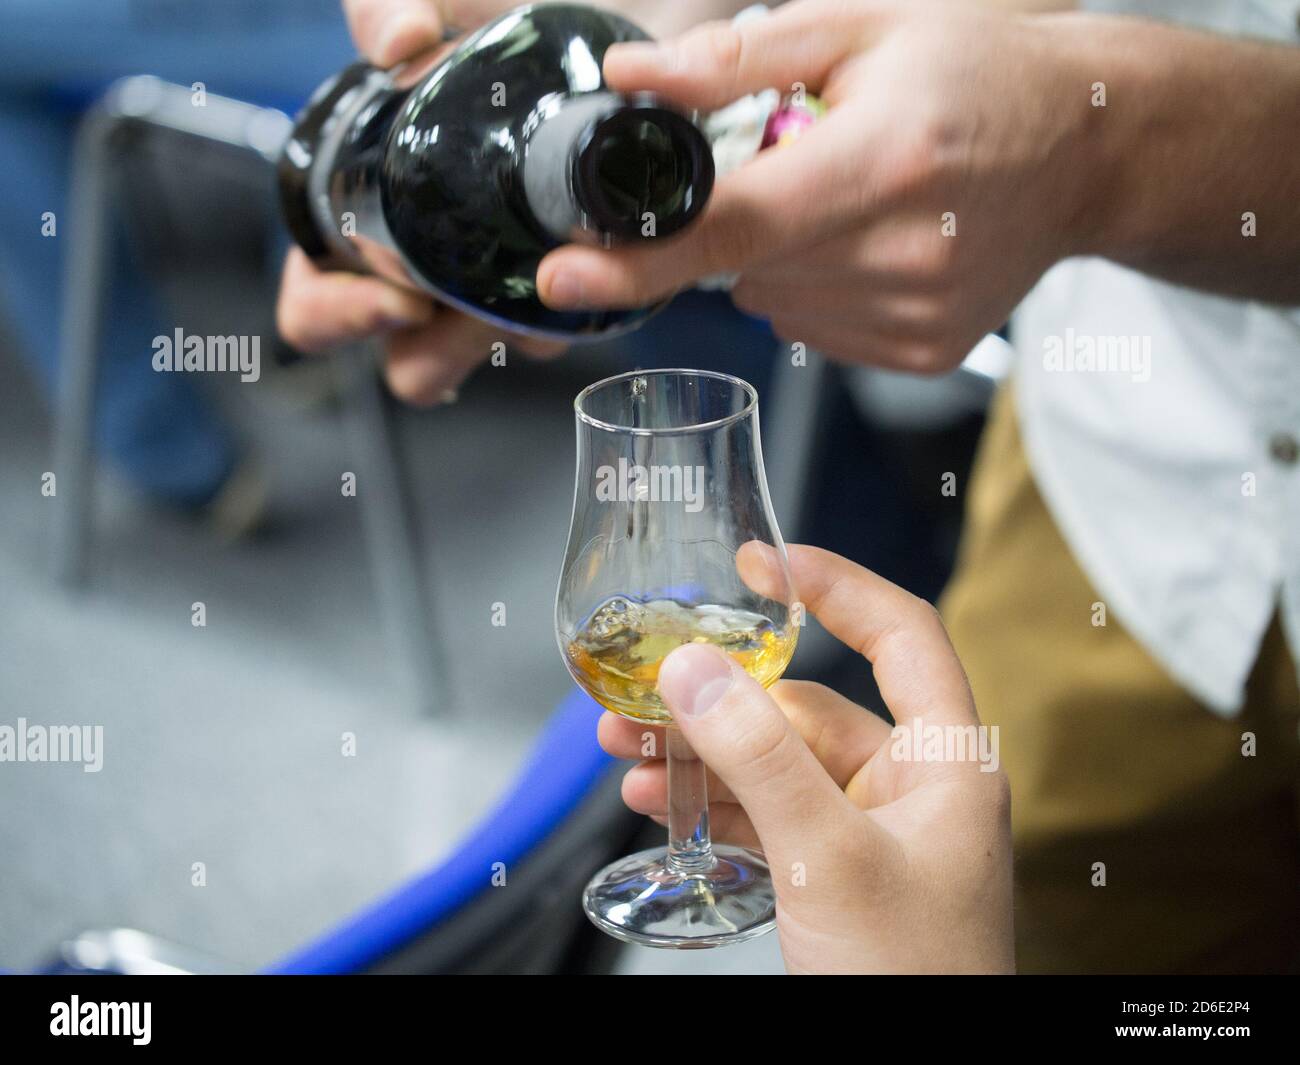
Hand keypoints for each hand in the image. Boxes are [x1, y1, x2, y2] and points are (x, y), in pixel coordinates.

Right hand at [275, 1, 563, 403]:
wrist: (621, 34)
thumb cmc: (505, 24)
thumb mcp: (438, 2)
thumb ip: (385, 6)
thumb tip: (399, 46)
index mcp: (366, 222)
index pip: (316, 309)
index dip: (341, 318)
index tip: (400, 297)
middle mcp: (430, 270)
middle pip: (408, 364)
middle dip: (440, 352)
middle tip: (478, 315)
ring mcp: (499, 286)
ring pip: (492, 358)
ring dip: (515, 337)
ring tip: (550, 280)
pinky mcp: (572, 288)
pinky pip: (569, 331)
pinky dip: (582, 311)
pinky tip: (599, 267)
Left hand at [538, 0, 1094, 373]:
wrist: (1087, 145)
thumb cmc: (976, 72)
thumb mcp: (861, 28)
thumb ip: (738, 59)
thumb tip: (632, 83)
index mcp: (884, 161)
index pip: (735, 224)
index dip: (639, 256)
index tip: (567, 273)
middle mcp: (902, 254)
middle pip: (741, 267)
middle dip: (736, 221)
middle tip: (801, 162)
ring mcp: (915, 317)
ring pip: (768, 302)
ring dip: (777, 256)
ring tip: (851, 200)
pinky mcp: (922, 352)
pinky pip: (811, 328)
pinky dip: (816, 287)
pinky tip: (870, 244)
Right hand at [598, 543, 1013, 973]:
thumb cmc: (912, 982)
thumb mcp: (828, 858)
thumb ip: (760, 759)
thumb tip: (693, 670)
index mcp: (947, 762)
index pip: (902, 634)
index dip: (837, 584)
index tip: (764, 560)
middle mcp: (911, 787)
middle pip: (810, 705)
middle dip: (723, 696)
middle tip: (649, 685)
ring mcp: (868, 833)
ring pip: (776, 762)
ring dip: (703, 752)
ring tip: (627, 746)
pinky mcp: (830, 873)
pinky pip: (765, 813)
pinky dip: (712, 802)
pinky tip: (658, 798)